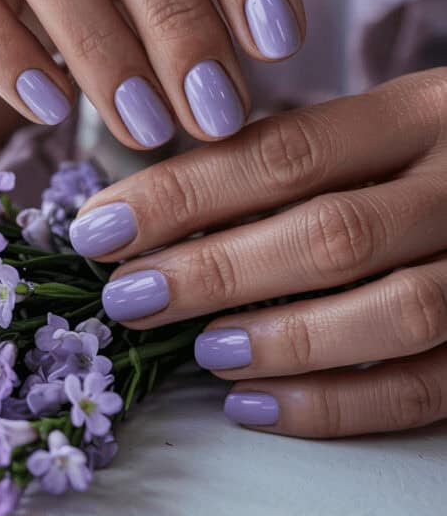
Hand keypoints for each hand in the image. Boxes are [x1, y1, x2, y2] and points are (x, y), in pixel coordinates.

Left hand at [69, 69, 446, 437]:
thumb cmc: (434, 151)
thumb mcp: (380, 125)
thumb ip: (292, 157)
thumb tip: (160, 210)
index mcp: (423, 112)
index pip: (286, 152)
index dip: (184, 195)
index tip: (102, 227)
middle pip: (331, 231)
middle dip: (214, 270)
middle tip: (127, 297)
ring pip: (393, 311)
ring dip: (282, 338)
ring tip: (200, 350)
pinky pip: (427, 386)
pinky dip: (337, 404)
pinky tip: (258, 404)